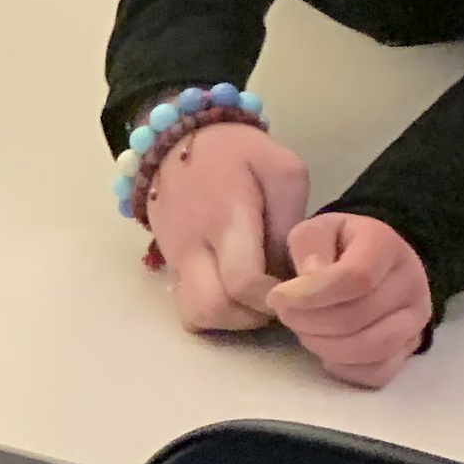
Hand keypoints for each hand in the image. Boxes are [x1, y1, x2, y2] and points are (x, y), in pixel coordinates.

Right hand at [140, 120, 309, 334]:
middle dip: (250, 316)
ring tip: (255, 302)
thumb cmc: (237, 152)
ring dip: (230, 320)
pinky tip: (233, 297)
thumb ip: (291, 220)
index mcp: (227, 218)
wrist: (176, 143)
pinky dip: (213, 313)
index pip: (243, 280)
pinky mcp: (170, 266)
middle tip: (275, 300)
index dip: (273, 295)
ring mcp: (176, 260)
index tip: (293, 286)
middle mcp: (195, 246)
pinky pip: (187, 307)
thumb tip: (289, 268)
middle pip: (214, 308)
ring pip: (196, 315)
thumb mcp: (283, 169)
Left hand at [269, 213, 433, 387]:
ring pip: (370, 348)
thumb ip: (309, 245)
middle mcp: (411, 281)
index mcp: (387, 245)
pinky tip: (326, 352)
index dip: (310, 294)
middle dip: (308, 322)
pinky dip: (345, 368)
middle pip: (357, 316)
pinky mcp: (410, 347)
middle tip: (287, 314)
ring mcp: (415, 318)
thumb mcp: (317, 230)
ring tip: (305, 331)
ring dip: (323, 346)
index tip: (277, 298)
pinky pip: (378, 371)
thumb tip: (311, 275)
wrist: (371, 264)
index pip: (355, 278)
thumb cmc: (336, 247)